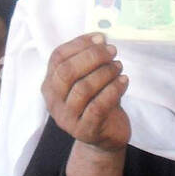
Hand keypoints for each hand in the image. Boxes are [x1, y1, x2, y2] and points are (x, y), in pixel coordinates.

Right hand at [42, 33, 129, 154]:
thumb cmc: (97, 102)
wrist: (105, 138)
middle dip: (92, 57)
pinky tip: (124, 81)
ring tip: (119, 66)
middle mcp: (54, 101)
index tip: (100, 37)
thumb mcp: (89, 79)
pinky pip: (98, 106)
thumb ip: (89, 61)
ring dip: (105, 73)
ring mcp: (67, 118)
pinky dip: (113, 90)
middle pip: (67, 72)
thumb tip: (100, 38)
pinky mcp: (85, 130)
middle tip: (112, 51)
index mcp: (50, 84)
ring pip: (83, 88)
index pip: (58, 57)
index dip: (79, 44)